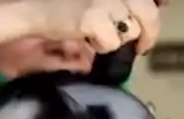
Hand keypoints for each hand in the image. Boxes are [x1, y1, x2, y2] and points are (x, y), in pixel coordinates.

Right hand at [31, 0, 159, 54]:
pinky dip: (100, 47)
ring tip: (98, 38)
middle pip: (148, 15)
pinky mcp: (95, 19)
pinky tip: (87, 42)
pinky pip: (111, 43)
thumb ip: (114, 10)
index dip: (151, 17)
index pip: (147, 4)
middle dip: (145, 34)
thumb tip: (139, 24)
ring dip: (117, 40)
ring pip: (130, 31)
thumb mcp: (94, 4)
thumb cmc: (59, 7)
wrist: (31, 10)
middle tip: (141, 48)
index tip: (147, 33)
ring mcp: (106, 3)